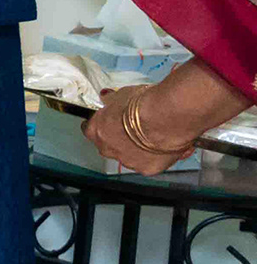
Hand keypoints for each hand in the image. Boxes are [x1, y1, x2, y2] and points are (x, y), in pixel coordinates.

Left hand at [89, 62, 247, 174]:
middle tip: (139, 129)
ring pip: (131, 156)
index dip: (105, 125)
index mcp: (96, 130)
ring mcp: (128, 161)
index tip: (116, 121)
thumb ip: (114, 100)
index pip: (92, 130)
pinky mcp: (149, 170)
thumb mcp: (124, 93)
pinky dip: (160, 156)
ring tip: (158, 136)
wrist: (169, 114)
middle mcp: (108, 149)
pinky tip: (171, 145)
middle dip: (121, 138)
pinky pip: (152, 163)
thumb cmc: (145, 98)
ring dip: (141, 148)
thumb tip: (108, 97)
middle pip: (110, 146)